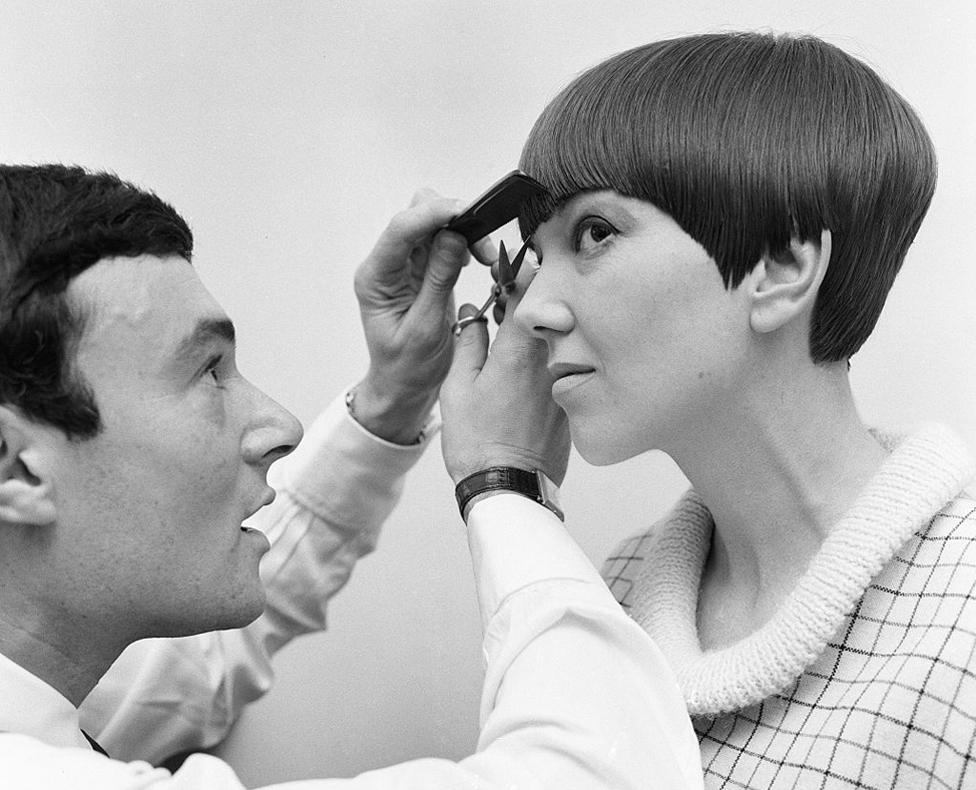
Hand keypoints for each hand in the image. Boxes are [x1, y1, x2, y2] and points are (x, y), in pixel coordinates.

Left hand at [352, 190, 490, 443]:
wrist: (404, 386)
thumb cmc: (408, 367)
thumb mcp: (426, 329)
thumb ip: (438, 281)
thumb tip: (454, 237)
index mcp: (376, 278)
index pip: (400, 229)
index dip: (433, 214)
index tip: (466, 213)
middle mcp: (387, 264)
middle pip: (416, 214)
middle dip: (452, 219)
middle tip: (482, 246)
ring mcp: (404, 264)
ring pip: (434, 223)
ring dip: (463, 231)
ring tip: (485, 257)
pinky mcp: (422, 268)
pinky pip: (444, 240)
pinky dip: (465, 243)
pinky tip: (477, 260)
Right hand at [440, 267, 569, 485]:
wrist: (510, 488)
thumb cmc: (478, 442)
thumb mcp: (457, 387)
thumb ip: (468, 342)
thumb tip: (471, 313)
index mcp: (519, 349)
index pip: (528, 288)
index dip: (518, 269)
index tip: (507, 265)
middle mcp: (550, 359)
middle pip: (548, 308)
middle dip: (529, 295)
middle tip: (508, 294)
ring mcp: (564, 380)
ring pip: (558, 334)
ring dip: (539, 325)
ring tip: (514, 329)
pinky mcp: (571, 399)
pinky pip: (563, 363)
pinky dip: (548, 354)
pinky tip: (528, 365)